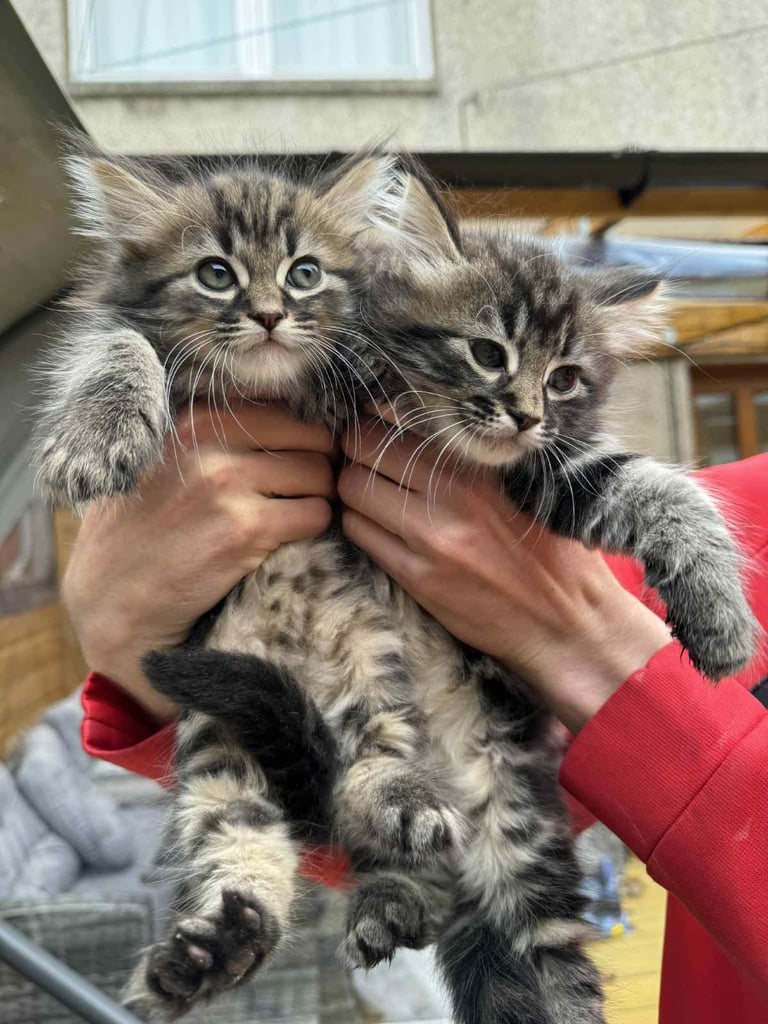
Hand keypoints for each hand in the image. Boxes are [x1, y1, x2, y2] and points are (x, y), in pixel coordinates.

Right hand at [63, 403, 333, 721]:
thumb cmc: (137, 532)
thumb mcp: (161, 460)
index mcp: (192, 418)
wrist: (111, 600)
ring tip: (295, 517)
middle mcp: (210, 442)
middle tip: (304, 494)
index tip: (298, 460)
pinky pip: (316, 516)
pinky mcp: (245, 531)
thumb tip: (281, 416)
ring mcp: (228, 485)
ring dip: (318, 499)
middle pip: (310, 439)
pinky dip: (314, 528)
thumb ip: (211, 434)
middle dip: (317, 467)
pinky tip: (291, 540)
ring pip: (320, 476)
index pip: (283, 409)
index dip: (302, 437)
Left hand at [339, 419, 669, 732]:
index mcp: (479, 467)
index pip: (396, 425)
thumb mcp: (525, 487)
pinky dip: (360, 524)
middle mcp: (450, 497)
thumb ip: (475, 458)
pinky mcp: (417, 578)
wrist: (567, 624)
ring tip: (370, 494)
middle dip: (354, 452)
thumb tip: (420, 422)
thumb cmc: (554, 552)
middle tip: (361, 458)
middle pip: (362, 453)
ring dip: (351, 490)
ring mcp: (429, 539)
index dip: (372, 423)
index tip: (372, 428)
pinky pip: (360, 536)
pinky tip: (378, 526)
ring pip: (352, 493)